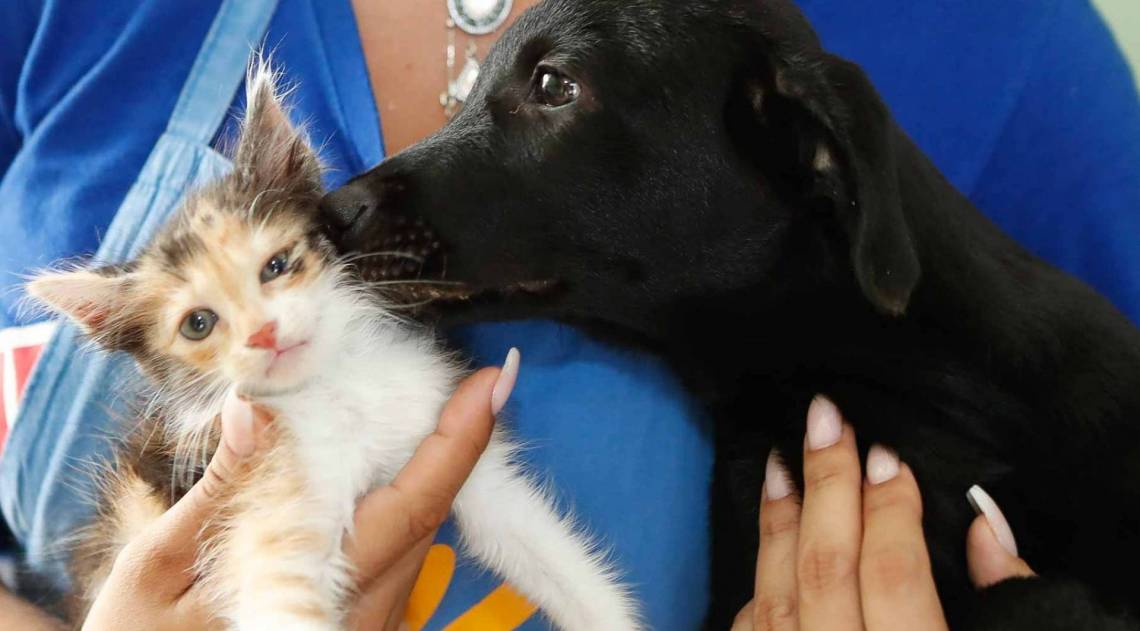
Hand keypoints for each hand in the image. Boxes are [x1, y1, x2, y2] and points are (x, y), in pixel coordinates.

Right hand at [82, 352, 517, 630]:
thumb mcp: (160, 571)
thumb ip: (221, 491)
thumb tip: (258, 409)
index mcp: (317, 597)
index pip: (413, 508)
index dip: (458, 441)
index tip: (491, 381)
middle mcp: (361, 613)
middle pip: (427, 516)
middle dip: (450, 441)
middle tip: (458, 378)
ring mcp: (365, 621)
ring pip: (415, 534)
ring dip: (423, 469)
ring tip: (419, 406)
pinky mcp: (355, 622)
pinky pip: (394, 553)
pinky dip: (392, 500)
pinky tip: (374, 466)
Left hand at [733, 396, 1035, 630]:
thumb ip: (1002, 599)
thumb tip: (986, 525)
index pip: (894, 574)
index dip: (892, 511)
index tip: (890, 455)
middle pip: (825, 569)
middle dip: (826, 485)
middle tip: (824, 418)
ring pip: (775, 595)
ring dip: (778, 521)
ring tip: (781, 459)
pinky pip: (752, 628)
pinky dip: (759, 581)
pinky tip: (767, 542)